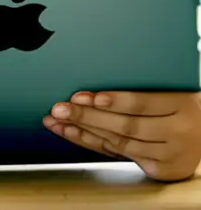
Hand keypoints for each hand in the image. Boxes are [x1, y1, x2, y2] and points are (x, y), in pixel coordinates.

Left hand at [46, 91, 200, 180]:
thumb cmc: (179, 105)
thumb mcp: (170, 89)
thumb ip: (142, 85)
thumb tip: (95, 71)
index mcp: (184, 105)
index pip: (143, 103)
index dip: (114, 100)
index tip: (86, 96)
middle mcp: (180, 132)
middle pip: (127, 125)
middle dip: (87, 116)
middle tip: (59, 108)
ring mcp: (172, 154)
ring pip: (120, 142)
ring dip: (82, 131)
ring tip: (57, 121)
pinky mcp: (162, 169)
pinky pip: (119, 155)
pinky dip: (91, 143)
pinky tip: (71, 134)